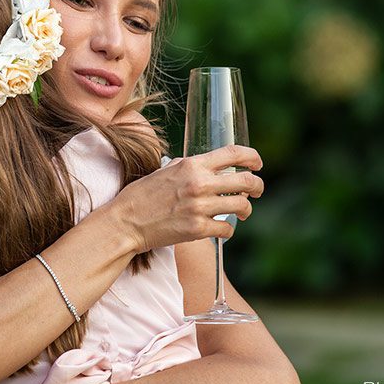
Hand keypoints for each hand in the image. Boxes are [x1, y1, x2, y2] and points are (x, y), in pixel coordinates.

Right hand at [109, 144, 263, 253]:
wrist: (125, 222)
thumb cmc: (142, 196)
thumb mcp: (166, 171)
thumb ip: (189, 168)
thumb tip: (208, 169)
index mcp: (192, 165)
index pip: (233, 153)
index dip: (252, 157)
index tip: (257, 163)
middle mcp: (199, 183)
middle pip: (246, 181)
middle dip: (257, 186)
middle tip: (257, 191)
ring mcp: (200, 207)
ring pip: (242, 206)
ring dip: (246, 209)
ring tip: (242, 212)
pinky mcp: (197, 229)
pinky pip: (227, 228)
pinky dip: (227, 230)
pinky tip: (220, 229)